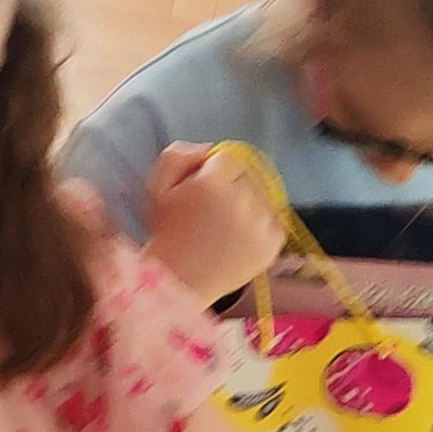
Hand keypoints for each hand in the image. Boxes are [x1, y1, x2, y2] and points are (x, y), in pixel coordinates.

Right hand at [143, 142, 284, 305]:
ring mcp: (262, 222)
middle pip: (248, 176)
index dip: (214, 173)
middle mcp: (243, 198)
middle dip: (233, 187)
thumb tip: (209, 150)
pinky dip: (262, 228)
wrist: (181, 281)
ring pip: (262, 198)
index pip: (228, 157)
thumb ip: (178, 155)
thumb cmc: (166, 232)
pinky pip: (275, 222)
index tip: (202, 192)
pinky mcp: (274, 243)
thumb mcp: (158, 186)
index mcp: (214, 181)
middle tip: (213, 213)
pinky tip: (240, 241)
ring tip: (226, 229)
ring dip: (249, 207)